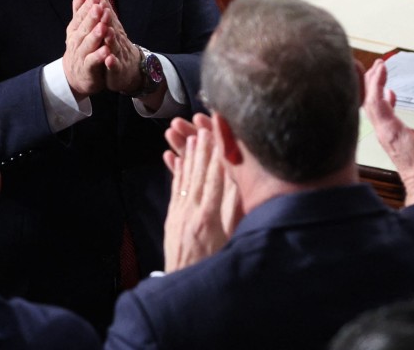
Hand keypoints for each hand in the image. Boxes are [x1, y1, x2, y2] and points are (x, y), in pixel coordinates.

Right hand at [61, 0, 110, 97]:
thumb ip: (83, 10)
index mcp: (75, 30)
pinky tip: (107, 50)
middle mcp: (76, 41)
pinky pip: (93, 62)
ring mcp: (80, 55)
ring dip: (96, 35)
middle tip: (98, 6)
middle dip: (91, 17)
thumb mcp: (79, 27)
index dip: (85, 5)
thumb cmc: (81, 47)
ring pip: (88, 44)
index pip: (79, 15)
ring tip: (104, 26)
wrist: (76, 75)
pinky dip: (99, 56)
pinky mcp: (87, 69)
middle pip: (83, 28)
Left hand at [88, 0, 144, 95]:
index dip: (101, 1)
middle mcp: (117, 37)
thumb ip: (102, 6)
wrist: (130, 68)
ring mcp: (118, 52)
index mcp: (113, 26)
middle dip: (107, 17)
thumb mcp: (110, 23)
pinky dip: (112, 62)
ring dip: (111, 38)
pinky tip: (109, 59)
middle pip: (112, 26)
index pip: (106, 12)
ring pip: (114, 44)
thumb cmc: (116, 43)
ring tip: (107, 31)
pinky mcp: (118, 68)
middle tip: (102, 7)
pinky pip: (115, 65)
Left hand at [163, 118, 238, 271]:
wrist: (184, 287)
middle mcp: (190, 212)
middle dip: (201, 149)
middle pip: (198, 174)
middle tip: (202, 126)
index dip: (216, 155)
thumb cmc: (214, 266)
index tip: (218, 135)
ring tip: (188, 135)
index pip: (214, 179)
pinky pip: (174, 190)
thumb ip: (234, 213)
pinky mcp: (172, 218)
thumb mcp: (231, 242)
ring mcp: (178, 214)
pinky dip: (175, 172)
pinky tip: (174, 158)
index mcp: (208, 217)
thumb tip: (241, 185)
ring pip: (184, 179)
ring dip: (186, 155)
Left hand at [363, 60, 413, 206]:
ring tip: (381, 73)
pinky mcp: (389, 138)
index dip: (377, 80)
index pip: (376, 99)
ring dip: (374, 89)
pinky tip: (391, 94)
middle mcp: (382, 131)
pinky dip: (383, 101)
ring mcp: (384, 135)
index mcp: (390, 129)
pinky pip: (380, 115)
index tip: (383, 65)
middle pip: (368, 100)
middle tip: (379, 63)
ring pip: (372, 107)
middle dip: (371, 80)